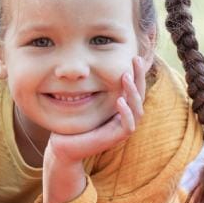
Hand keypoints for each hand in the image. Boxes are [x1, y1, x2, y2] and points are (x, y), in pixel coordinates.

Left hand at [41, 56, 146, 202]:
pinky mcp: (115, 139)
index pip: (134, 88)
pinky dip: (126, 113)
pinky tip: (120, 100)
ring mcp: (121, 129)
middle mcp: (124, 117)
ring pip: (137, 109)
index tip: (133, 55)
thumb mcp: (84, 100)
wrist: (63, 147)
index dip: (136, 73)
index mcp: (120, 108)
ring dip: (133, 92)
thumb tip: (89, 64)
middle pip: (140, 95)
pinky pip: (128, 126)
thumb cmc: (73, 123)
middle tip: (135, 58)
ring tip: (125, 76)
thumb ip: (92, 86)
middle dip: (139, 77)